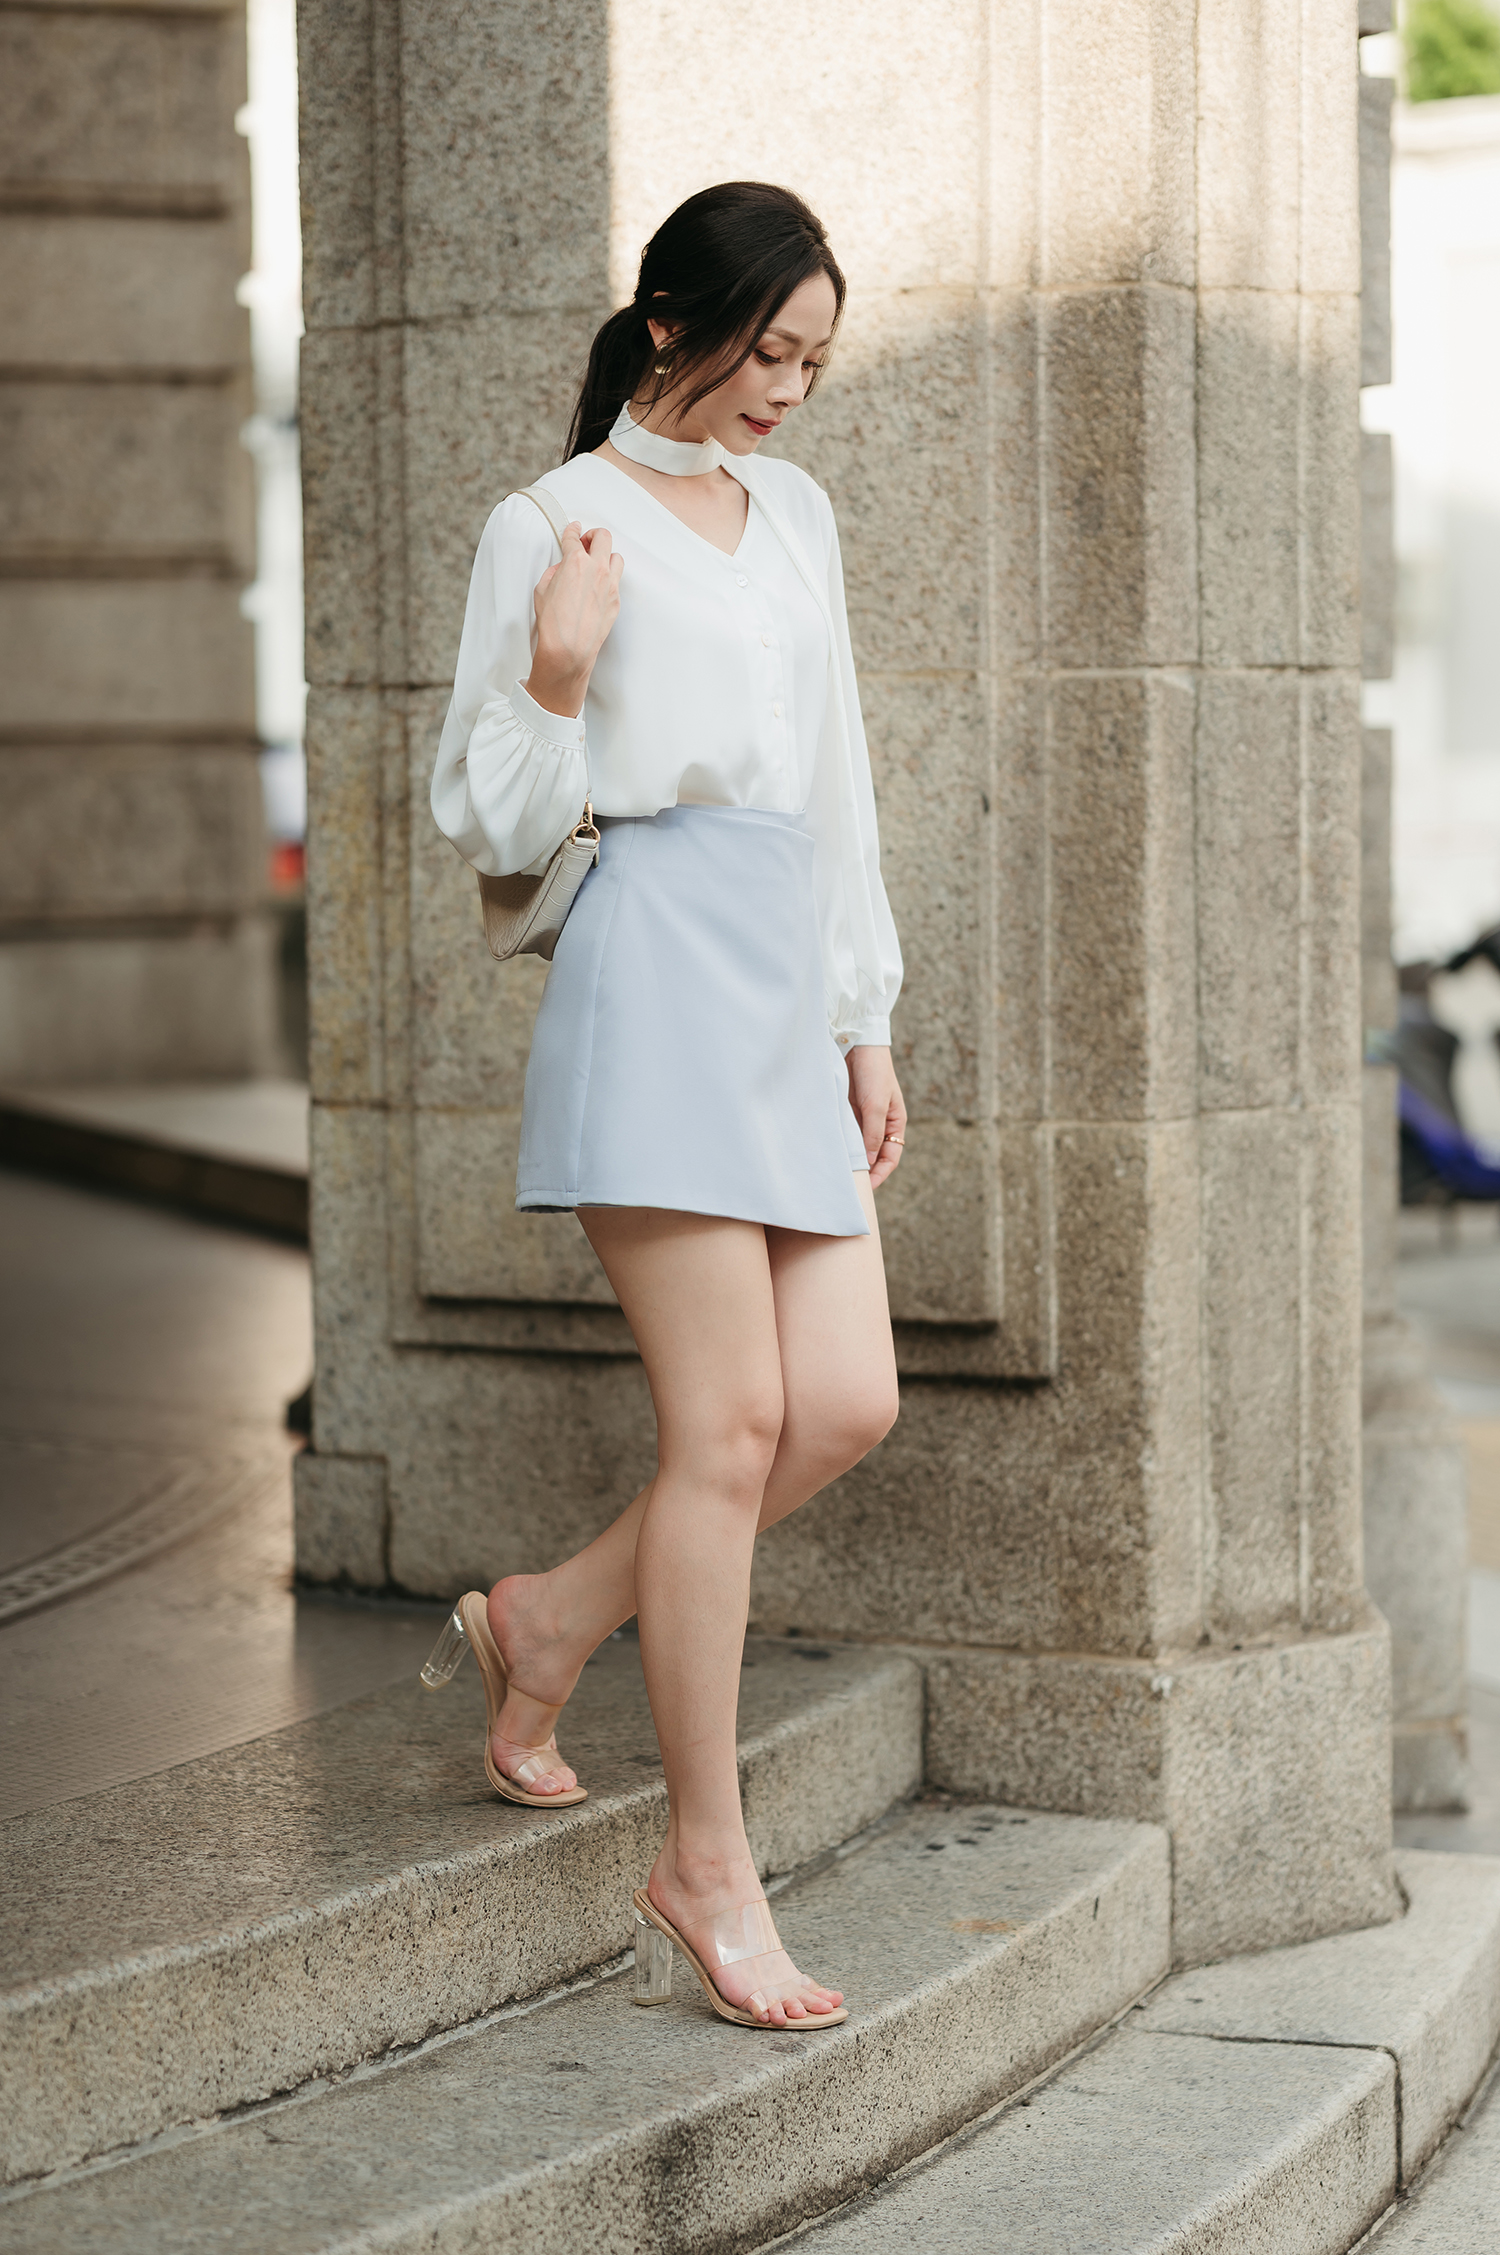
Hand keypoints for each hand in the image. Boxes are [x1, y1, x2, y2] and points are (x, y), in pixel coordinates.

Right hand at [524, 522, 623, 717]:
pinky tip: (599, 586)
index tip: (573, 529)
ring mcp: (609, 584)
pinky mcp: (615, 600)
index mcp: (575, 562)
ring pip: (616, 557)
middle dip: (593, 536)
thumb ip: (555, 572)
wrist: (569, 649)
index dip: (572, 530)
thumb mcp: (542, 590)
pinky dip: (608, 579)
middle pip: (603, 537)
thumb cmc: (553, 623)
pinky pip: (616, 581)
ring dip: (606, 556)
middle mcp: (596, 569)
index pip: (574, 536)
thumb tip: (562, 569)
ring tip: (596, 564)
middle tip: (586, 542)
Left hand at [846, 1046, 905, 1188]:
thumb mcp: (876, 1105)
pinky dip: (840, 1143)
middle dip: (864, 1169)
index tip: (867, 1187)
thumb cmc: (874, 1071)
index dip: (881, 1173)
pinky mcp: (847, 1110)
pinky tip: (830, 1151)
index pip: (891, 1156)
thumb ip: (873, 1133)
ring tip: (838, 1171)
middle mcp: (879, 1122)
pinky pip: (845, 1132)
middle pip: (874, 1154)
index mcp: (895, 1122)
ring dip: (850, 1157)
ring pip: (858, 1145)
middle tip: (849, 1184)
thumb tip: (871, 1160)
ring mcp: (862, 1117)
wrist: (856, 1044)